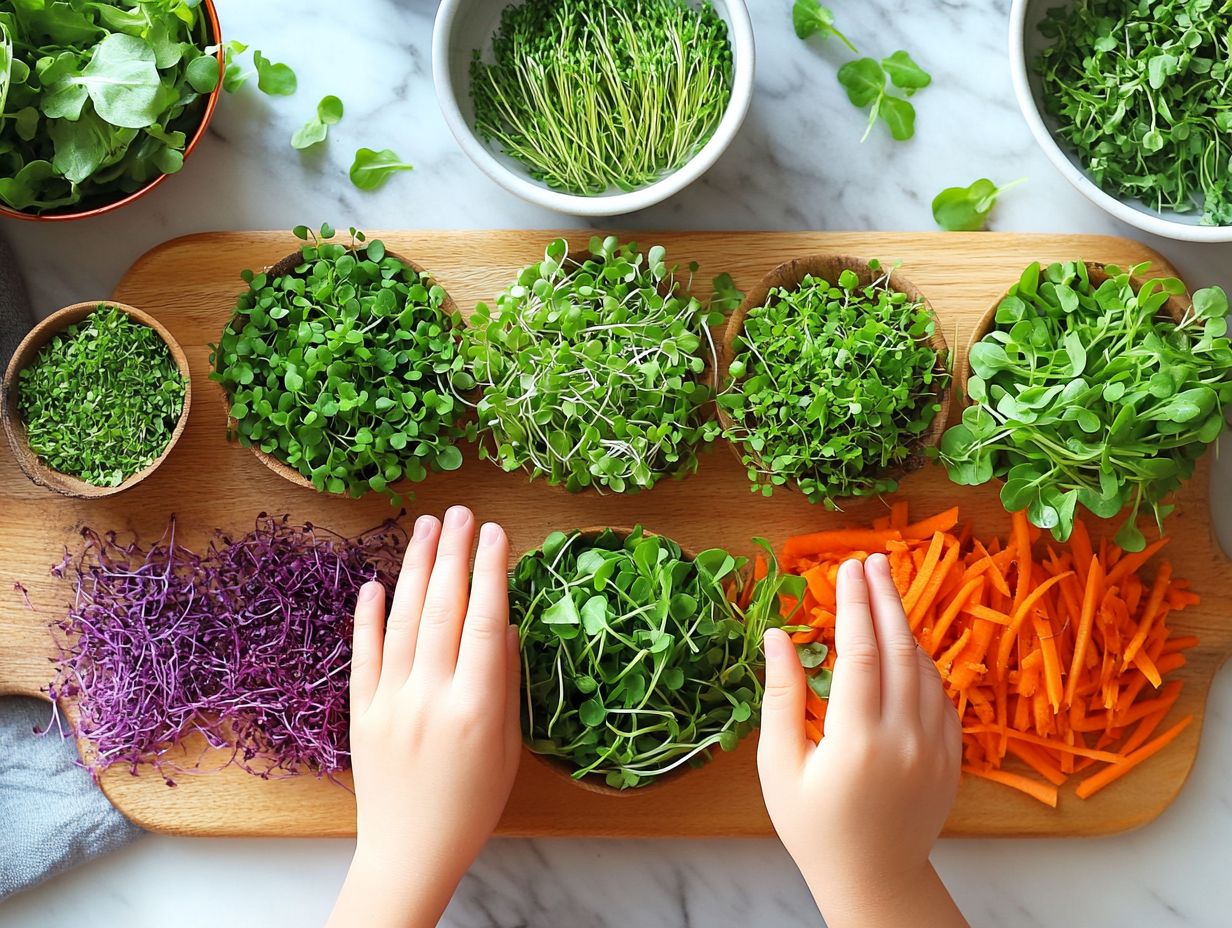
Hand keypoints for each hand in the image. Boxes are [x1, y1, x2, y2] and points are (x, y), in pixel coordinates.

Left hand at [327, 506, 521, 927]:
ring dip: (416, 568)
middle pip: (443, 610)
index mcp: (475, 708)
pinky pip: (363, 653)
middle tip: (461, 512)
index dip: (491, 572)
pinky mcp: (360, 711)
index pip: (485, 623)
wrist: (410, 851)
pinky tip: (376, 582)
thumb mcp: (508, 746)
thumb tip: (503, 623)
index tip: (497, 533)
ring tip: (427, 527)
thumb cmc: (472, 804)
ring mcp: (390, 702)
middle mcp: (430, 697)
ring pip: (403, 621)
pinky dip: (368, 616)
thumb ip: (505, 682)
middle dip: (454, 554)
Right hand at [757, 553, 965, 927]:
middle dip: (885, 598)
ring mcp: (935, 748)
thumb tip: (778, 635)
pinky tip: (906, 645)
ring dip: (906, 626)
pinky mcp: (952, 757)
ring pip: (926, 669)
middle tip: (872, 559)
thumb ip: (781, 696)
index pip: (861, 652)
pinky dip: (924, 662)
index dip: (854, 604)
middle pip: (900, 648)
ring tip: (885, 592)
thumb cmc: (814, 826)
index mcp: (857, 740)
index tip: (847, 568)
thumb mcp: (779, 765)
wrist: (874, 880)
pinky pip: (941, 695)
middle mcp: (905, 738)